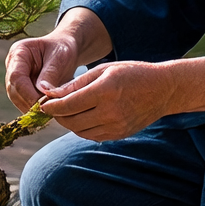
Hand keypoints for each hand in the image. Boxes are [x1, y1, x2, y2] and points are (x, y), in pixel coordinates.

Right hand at [7, 9, 107, 110]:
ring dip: (33, 109)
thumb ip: (50, 73)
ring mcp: (15, 79)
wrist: (66, 50)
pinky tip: (50, 112)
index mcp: (18, 52)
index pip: (16, 77)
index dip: (28, 93)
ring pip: (18, 100)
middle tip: (50, 112)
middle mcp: (12, 66)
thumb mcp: (60, 56)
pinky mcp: (22, 90)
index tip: (44, 104)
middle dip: (30, 103)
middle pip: (14, 91)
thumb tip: (43, 93)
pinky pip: (25, 103)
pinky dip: (36, 110)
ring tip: (51, 112)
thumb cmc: (63, 49)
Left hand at [34, 59, 174, 141]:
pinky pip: (92, 136)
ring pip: (80, 131)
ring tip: (66, 111)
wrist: (163, 90)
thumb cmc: (132, 73)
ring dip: (69, 123)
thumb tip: (52, 93)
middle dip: (57, 116)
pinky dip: (82, 128)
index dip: (50, 106)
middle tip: (51, 108)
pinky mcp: (119, 135)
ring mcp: (115, 126)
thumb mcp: (104, 69)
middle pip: (71, 121)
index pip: (68, 105)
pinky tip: (82, 117)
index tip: (41, 103)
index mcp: (104, 92)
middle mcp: (110, 112)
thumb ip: (77, 83)